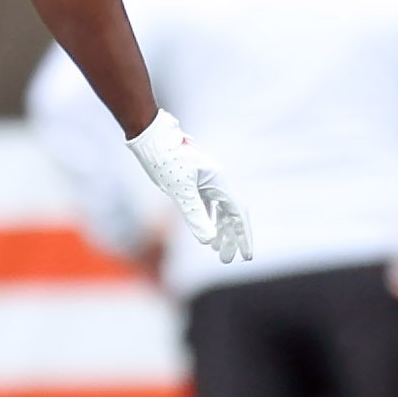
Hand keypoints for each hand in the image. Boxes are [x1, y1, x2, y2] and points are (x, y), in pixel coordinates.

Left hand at [125, 110, 251, 262]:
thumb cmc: (165, 160)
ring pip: (220, 209)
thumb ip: (195, 216)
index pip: (238, 214)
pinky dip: (210, 218)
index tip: (246, 256)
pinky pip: (208, 203)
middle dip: (232, 238)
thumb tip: (208, 241)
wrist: (151, 136)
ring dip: (221, 230)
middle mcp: (216, 180)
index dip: (243, 236)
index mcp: (219, 181)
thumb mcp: (180, 191)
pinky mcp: (194, 179)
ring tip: (219, 251)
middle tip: (228, 260)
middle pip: (231, 214)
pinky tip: (207, 230)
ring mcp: (206, 179)